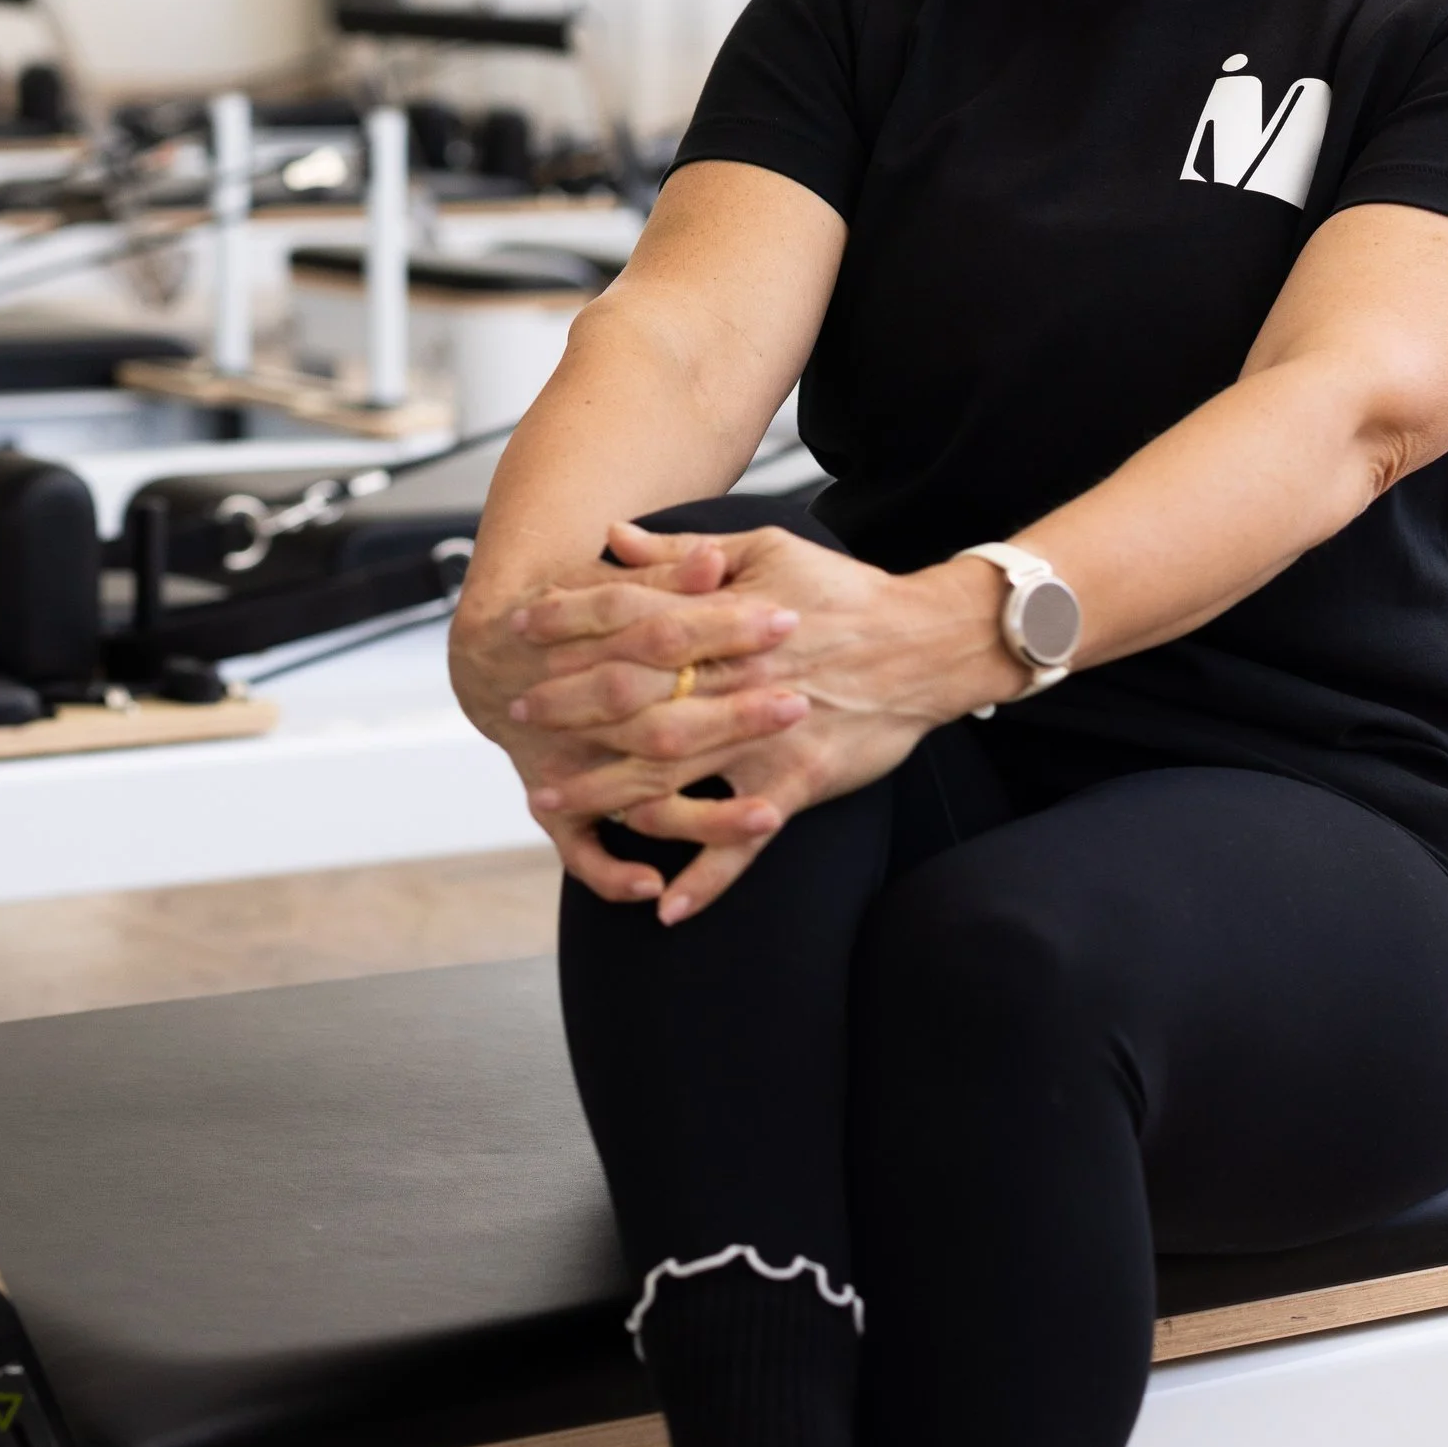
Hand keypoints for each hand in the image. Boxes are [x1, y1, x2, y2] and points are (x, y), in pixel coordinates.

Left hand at [494, 521, 1004, 922]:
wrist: (929, 644)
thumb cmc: (845, 594)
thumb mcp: (767, 552)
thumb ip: (684, 553)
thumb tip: (613, 538)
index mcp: (726, 624)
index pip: (630, 622)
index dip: (570, 625)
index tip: (520, 632)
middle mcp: (736, 683)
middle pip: (634, 704)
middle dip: (569, 713)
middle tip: (517, 718)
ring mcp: (764, 741)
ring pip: (670, 777)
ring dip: (605, 795)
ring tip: (551, 804)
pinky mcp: (796, 785)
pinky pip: (744, 843)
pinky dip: (707, 877)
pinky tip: (666, 908)